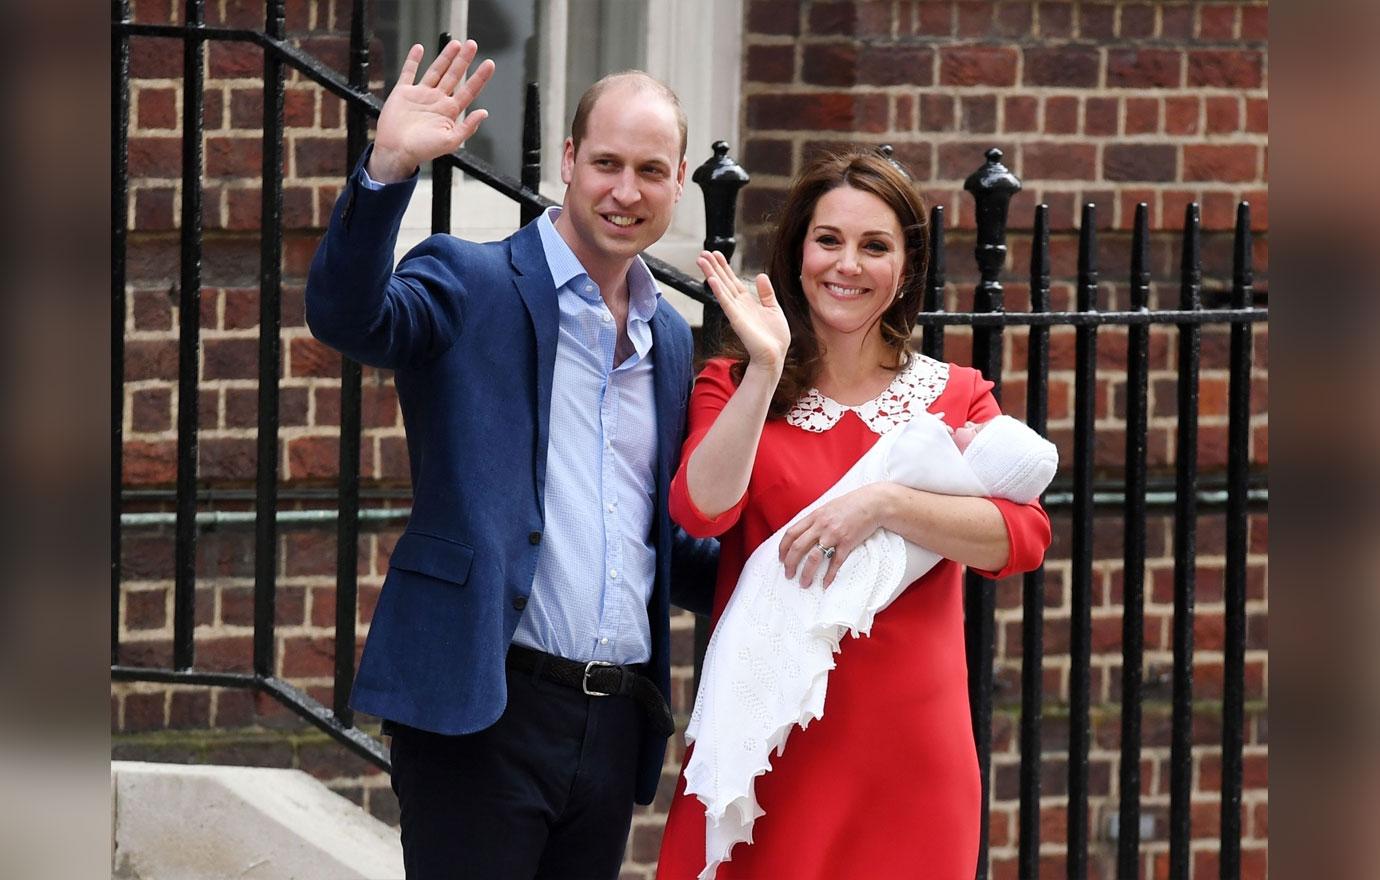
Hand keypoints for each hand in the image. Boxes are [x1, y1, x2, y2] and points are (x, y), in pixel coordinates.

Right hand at [369, 39, 495, 182]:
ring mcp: (420, 95)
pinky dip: (413, 60)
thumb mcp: (451, 141)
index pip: (469, 91)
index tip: (489, 64)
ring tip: (456, 44)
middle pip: (454, 75)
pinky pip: (409, 72)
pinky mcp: (403, 92)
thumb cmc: (422, 151)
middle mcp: (437, 101)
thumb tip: (484, 113)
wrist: (396, 151)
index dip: (479, 77)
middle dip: (464, 60)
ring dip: (445, 57)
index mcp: (449, 112)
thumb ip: (468, 127)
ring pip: (436, 71)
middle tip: (472, 44)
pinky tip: (419, 48)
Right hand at [697, 250, 789, 371]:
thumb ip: (766, 293)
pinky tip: (711, 279)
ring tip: (701, 260)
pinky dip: (718, 291)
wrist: (774, 355)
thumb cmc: (775, 337)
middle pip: (723, 281)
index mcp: (747, 302)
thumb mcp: (774, 309)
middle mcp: (739, 305)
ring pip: (721, 288)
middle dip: (713, 267)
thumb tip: (761, 275)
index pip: (733, 281)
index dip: (725, 267)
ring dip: (711, 273)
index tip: (716, 254)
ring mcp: (736, 312)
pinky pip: (726, 302)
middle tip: (702, 252)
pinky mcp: (737, 320)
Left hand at [779, 485, 889, 587]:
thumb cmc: (850, 505)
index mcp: (814, 516)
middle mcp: (821, 525)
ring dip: (806, 573)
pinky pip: (835, 562)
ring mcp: (834, 535)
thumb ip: (815, 519)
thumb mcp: (827, 508)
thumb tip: (803, 532)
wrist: (872, 503)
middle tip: (788, 575)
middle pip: (798, 547)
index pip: (791, 533)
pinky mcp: (848, 542)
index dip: (783, 548)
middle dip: (790, 564)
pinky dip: (829, 575)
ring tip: (804, 583)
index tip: (781, 559)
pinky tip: (825, 584)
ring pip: (814, 557)